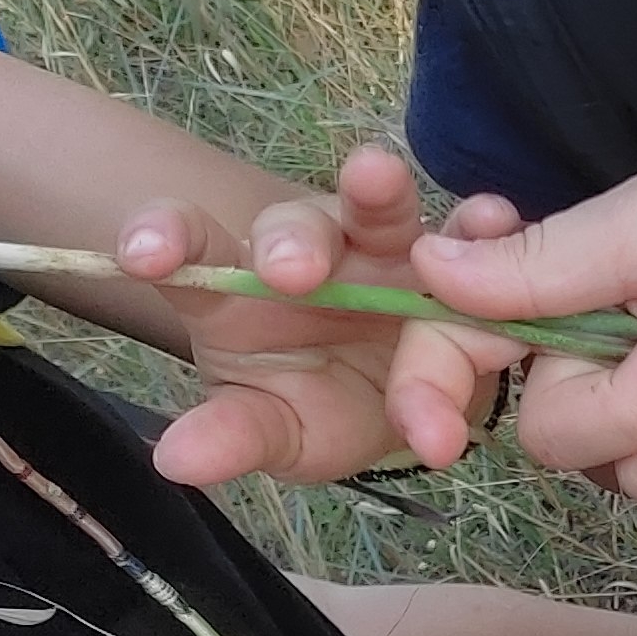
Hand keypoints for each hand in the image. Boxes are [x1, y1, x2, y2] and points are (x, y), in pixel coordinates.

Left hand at [137, 148, 520, 485]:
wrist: (411, 410)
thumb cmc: (325, 407)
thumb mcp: (279, 431)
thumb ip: (233, 436)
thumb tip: (173, 459)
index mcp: (247, 289)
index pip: (196, 248)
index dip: (169, 238)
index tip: (144, 255)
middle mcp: (315, 251)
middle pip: (294, 223)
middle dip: (290, 240)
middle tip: (290, 272)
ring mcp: (388, 245)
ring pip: (379, 208)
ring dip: (378, 191)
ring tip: (375, 176)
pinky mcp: (458, 252)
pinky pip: (473, 231)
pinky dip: (482, 221)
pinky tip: (491, 218)